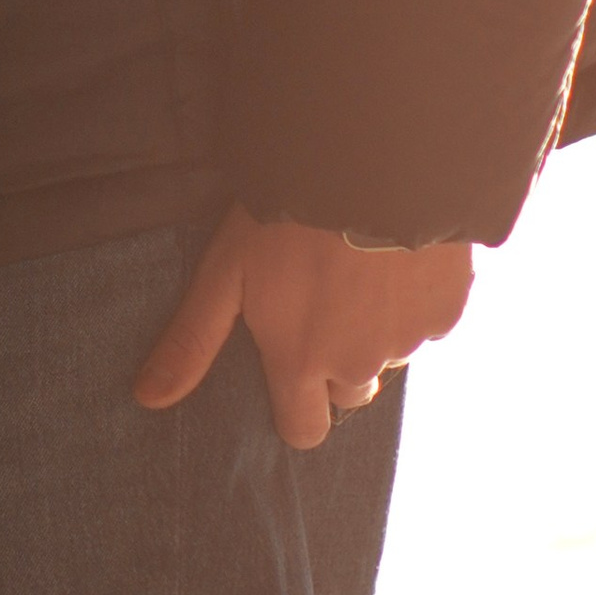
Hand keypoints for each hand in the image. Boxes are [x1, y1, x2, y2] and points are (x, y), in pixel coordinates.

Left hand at [135, 206, 473, 450]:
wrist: (370, 164)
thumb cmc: (285, 216)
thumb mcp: (225, 272)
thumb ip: (193, 340)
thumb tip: (147, 398)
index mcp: (302, 363)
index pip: (303, 430)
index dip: (297, 407)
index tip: (293, 370)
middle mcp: (359, 365)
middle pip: (350, 390)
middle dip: (339, 360)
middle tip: (326, 299)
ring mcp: (409, 339)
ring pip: (392, 351)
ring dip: (379, 324)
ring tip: (361, 265)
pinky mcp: (449, 308)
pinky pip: (431, 319)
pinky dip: (416, 297)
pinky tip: (398, 255)